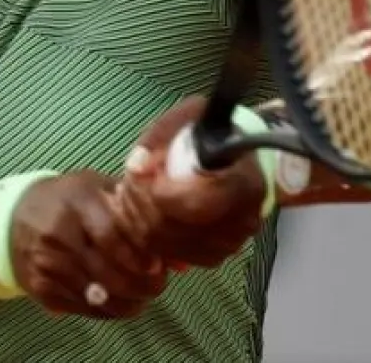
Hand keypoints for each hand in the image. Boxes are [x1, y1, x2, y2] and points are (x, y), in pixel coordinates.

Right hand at [9, 170, 166, 318]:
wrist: (12, 217)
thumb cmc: (67, 199)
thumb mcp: (99, 189)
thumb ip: (138, 215)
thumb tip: (180, 258)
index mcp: (76, 201)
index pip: (111, 236)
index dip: (139, 257)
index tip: (157, 266)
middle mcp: (57, 232)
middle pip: (107, 272)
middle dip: (141, 286)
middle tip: (158, 286)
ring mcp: (45, 262)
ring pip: (96, 296)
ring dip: (127, 302)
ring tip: (142, 296)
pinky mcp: (39, 286)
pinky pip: (80, 308)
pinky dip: (105, 311)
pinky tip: (118, 301)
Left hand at [115, 96, 268, 270]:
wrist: (237, 155)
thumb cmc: (214, 132)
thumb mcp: (192, 115)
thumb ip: (161, 135)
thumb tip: (135, 166)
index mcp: (244, 184)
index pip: (193, 205)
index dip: (157, 195)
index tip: (141, 174)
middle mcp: (244, 220)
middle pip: (175, 230)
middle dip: (139, 207)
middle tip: (125, 184)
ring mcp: (232, 242)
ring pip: (169, 247)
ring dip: (139, 223)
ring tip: (131, 196)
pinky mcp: (216, 255)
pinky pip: (172, 256)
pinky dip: (149, 238)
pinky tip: (143, 213)